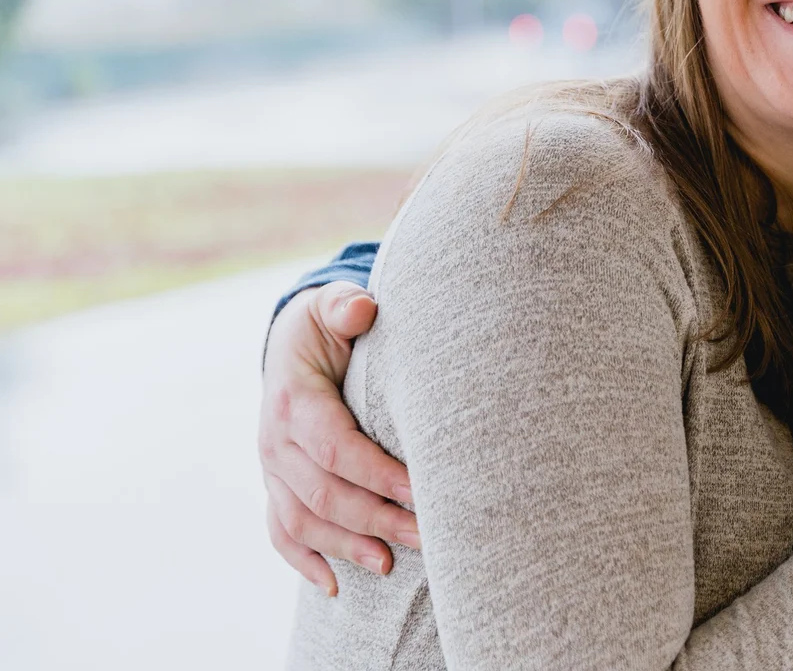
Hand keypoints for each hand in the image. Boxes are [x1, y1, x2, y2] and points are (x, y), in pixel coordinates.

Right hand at [260, 281, 417, 595]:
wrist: (292, 341)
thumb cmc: (327, 324)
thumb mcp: (332, 305)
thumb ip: (345, 305)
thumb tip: (362, 307)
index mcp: (292, 399)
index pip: (335, 447)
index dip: (377, 473)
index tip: (421, 490)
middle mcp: (274, 440)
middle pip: (323, 493)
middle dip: (374, 519)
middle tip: (424, 537)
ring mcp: (271, 468)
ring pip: (302, 520)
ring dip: (346, 546)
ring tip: (390, 565)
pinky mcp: (275, 484)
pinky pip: (279, 531)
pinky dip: (302, 562)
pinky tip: (334, 586)